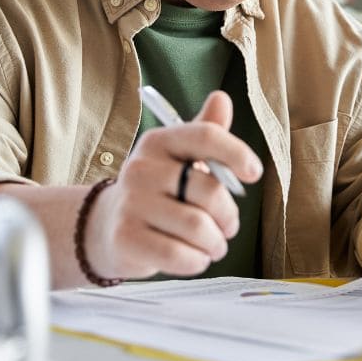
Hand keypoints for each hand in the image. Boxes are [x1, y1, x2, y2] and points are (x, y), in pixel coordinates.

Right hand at [85, 91, 262, 279]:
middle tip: (228, 227)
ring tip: (212, 245)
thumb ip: (205, 133)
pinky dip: (197, 261)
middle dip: (229, 216)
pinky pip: (179, 255)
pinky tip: (194, 257)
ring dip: (215, 243)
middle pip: (209, 191)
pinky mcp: (126, 238)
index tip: (254, 173)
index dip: (237, 153)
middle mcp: (141, 168)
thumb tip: (222, 99)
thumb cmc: (158, 191)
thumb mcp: (180, 159)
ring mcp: (131, 203)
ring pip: (198, 227)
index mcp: (159, 142)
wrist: (107, 227)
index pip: (205, 136)